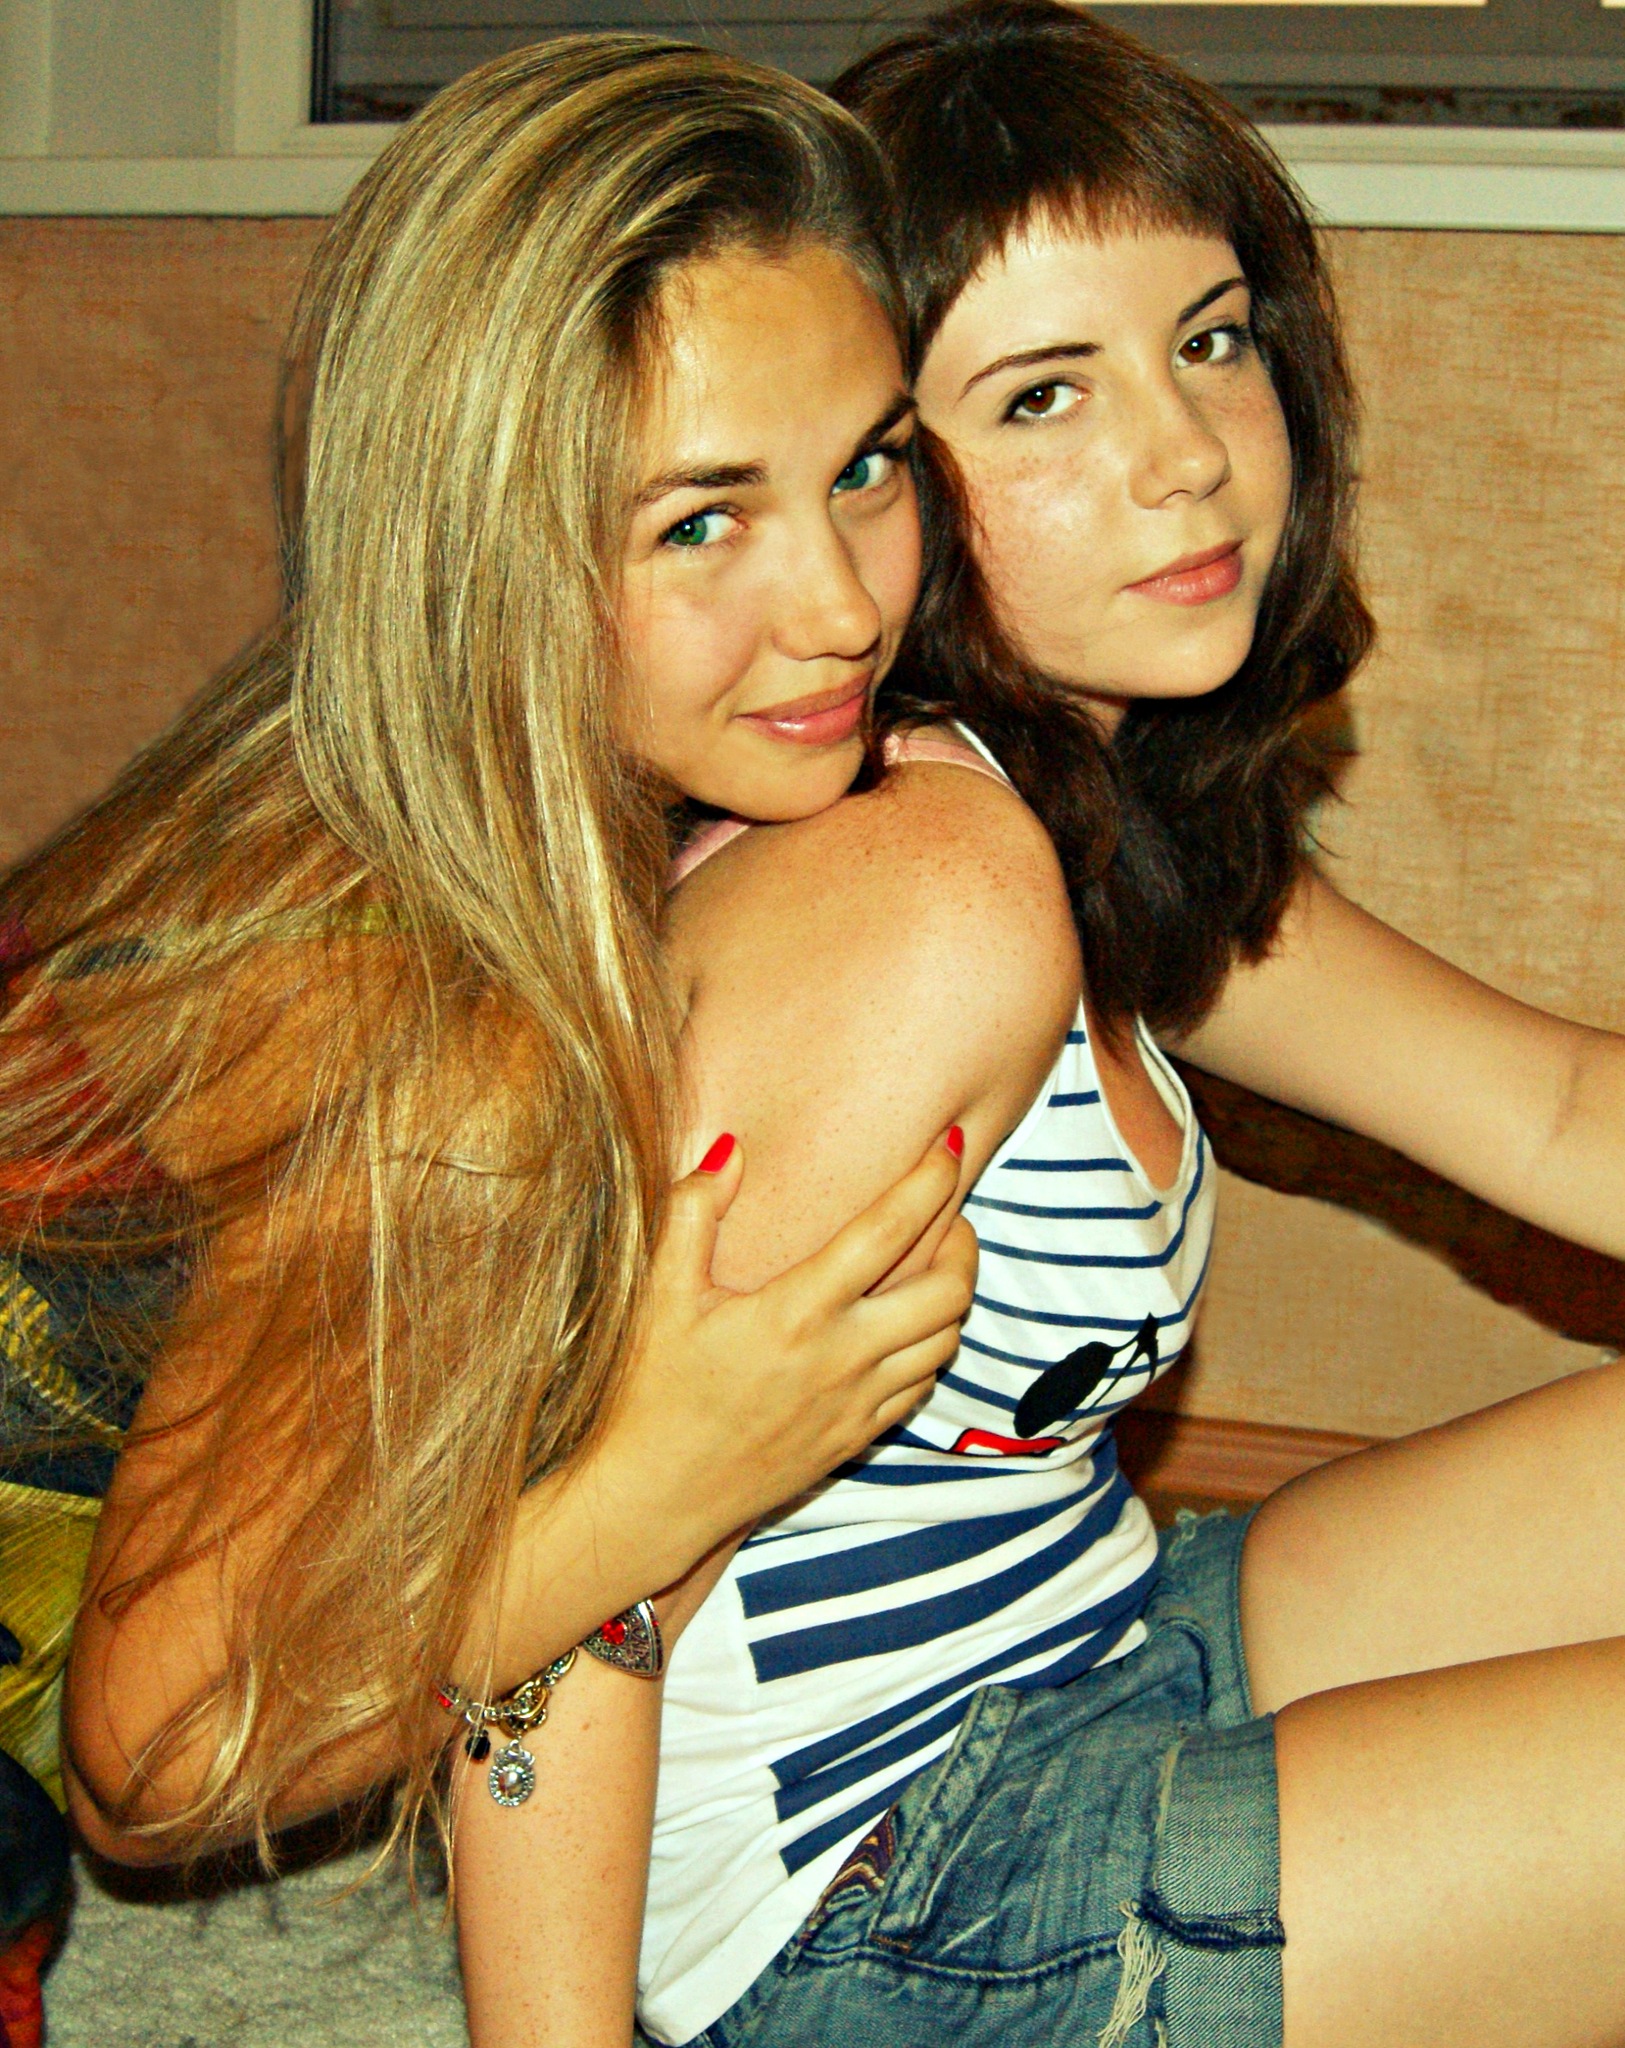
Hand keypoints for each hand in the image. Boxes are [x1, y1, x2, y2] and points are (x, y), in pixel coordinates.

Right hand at [593, 1130, 973, 1579]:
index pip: (889, 1231)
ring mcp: (855, 1404)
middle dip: (963, 1242)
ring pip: (946, 1342)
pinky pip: (922, 1387)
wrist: (655, 1496)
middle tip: (947, 1215)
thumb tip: (731, 1148)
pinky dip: (930, 1348)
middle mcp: (842, 1357)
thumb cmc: (651, 1392)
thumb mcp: (659, 1295)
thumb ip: (693, 1211)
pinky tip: (905, 1328)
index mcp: (797, 1311)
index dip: (931, 1180)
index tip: (949, 1143)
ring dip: (953, 1296)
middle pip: (948, 1292)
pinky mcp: (856, 1438)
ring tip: (934, 1265)